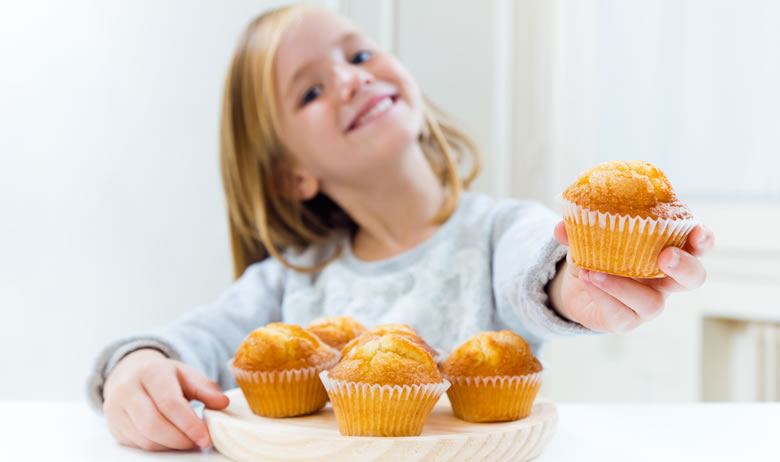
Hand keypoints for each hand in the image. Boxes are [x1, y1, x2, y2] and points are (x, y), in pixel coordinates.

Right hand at [103, 349, 229, 450]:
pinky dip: (159, 446)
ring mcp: (116, 409)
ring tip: (187, 440)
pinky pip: (137, 444)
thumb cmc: (164, 376)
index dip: (189, 424)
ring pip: (144, 439)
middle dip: (180, 439)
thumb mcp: (186, 374)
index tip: (206, 437)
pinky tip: (171, 440)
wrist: (130, 373)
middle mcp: (128, 389)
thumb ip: (206, 388)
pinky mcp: (113, 426)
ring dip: (170, 445)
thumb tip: (222, 403)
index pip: (169, 403)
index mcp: (151, 372)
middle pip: (153, 424)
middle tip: (198, 442)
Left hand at [549, 222, 714, 331]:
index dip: (702, 238)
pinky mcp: (627, 320)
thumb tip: (562, 226)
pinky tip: (588, 280)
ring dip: (624, 286)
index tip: (697, 229)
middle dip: (684, 266)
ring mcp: (648, 303)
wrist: (577, 284)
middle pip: (693, 279)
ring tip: (595, 272)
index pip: (697, 244)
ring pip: (653, 303)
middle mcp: (665, 279)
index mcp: (666, 250)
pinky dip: (603, 295)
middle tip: (666, 256)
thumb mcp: (589, 233)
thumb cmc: (598, 252)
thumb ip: (579, 227)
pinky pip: (621, 313)